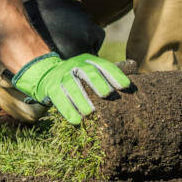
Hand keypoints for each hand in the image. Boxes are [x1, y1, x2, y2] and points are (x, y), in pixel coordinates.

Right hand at [12, 52, 130, 124]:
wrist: (46, 73)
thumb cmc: (78, 75)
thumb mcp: (93, 69)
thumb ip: (112, 70)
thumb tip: (134, 65)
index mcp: (88, 60)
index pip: (103, 65)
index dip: (114, 74)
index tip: (125, 86)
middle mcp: (74, 66)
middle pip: (87, 72)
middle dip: (97, 82)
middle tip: (107, 94)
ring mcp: (61, 76)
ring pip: (71, 86)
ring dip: (81, 99)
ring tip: (90, 112)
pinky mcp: (51, 88)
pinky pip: (59, 99)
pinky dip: (68, 110)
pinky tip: (76, 121)